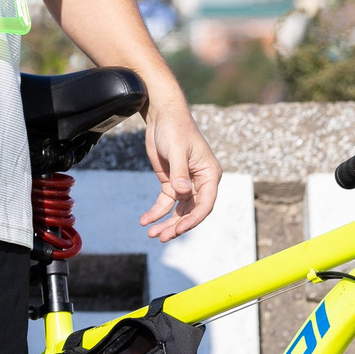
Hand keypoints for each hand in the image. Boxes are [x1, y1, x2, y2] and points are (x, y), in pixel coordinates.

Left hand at [138, 98, 220, 241]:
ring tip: (152, 234)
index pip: (205, 203)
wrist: (162, 116)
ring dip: (167, 223)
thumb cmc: (175, 128)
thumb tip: (181, 193)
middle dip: (177, 225)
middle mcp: (200, 182)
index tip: (179, 229)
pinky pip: (165, 203)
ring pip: (178, 211)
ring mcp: (185, 184)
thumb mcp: (177, 149)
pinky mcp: (171, 182)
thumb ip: (180, 172)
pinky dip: (156, 213)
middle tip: (161, 237)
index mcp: (209, 174)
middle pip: (191, 211)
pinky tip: (144, 221)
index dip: (193, 219)